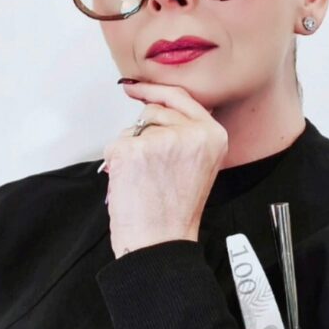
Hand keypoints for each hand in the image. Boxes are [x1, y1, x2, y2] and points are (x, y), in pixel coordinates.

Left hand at [101, 82, 227, 258]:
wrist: (160, 242)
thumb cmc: (175, 212)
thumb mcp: (198, 165)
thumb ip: (186, 135)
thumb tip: (156, 111)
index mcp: (212, 135)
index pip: (181, 98)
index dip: (156, 91)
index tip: (136, 87)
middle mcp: (190, 133)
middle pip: (154, 112)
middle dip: (144, 134)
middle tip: (151, 169)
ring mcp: (160, 139)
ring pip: (132, 129)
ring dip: (131, 150)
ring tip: (145, 180)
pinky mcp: (132, 148)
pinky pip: (115, 144)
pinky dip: (116, 163)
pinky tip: (131, 182)